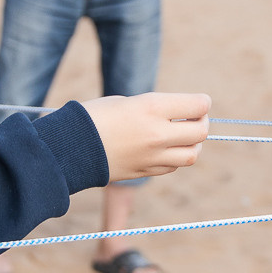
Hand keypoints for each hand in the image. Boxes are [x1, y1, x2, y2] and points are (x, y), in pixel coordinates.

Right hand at [83, 92, 210, 179]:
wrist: (68, 147)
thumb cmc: (93, 116)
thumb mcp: (126, 101)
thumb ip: (154, 108)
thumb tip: (176, 116)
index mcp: (152, 107)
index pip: (198, 105)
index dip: (203, 102)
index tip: (200, 101)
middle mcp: (157, 133)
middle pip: (200, 132)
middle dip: (202, 123)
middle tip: (195, 118)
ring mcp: (152, 156)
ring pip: (192, 154)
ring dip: (193, 144)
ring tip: (183, 137)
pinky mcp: (144, 171)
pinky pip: (173, 166)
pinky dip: (175, 157)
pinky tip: (166, 149)